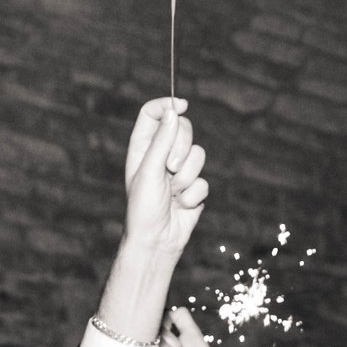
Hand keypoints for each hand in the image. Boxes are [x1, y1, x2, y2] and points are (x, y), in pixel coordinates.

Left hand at [122, 97, 207, 258]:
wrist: (157, 241)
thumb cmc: (144, 208)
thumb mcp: (149, 170)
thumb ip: (162, 140)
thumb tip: (173, 111)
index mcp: (143, 147)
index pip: (154, 114)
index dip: (167, 105)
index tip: (181, 105)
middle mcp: (161, 155)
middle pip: (182, 129)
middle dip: (181, 149)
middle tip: (170, 169)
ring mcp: (180, 171)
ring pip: (198, 155)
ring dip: (187, 178)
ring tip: (173, 194)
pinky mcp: (194, 188)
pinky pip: (204, 181)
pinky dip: (193, 195)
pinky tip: (181, 206)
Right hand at [156, 305, 225, 346]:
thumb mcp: (193, 333)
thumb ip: (181, 317)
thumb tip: (168, 309)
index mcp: (171, 338)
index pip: (162, 318)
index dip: (166, 318)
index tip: (173, 326)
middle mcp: (159, 344)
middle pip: (156, 323)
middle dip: (169, 331)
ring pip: (155, 332)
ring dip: (170, 343)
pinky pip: (151, 344)